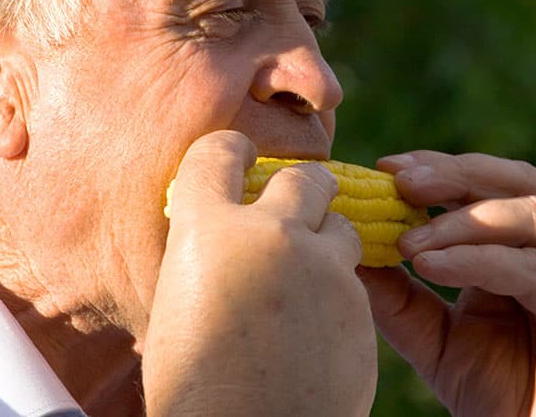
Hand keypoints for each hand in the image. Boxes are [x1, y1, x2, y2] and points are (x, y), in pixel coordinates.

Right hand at [142, 130, 376, 416]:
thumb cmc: (191, 384)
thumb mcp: (176, 302)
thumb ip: (206, 253)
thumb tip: (220, 234)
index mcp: (208, 228)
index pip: (220, 152)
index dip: (230, 152)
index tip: (238, 157)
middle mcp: (270, 234)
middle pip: (306, 177)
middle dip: (306, 185)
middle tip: (299, 202)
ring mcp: (322, 269)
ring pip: (342, 227)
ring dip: (328, 241)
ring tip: (310, 274)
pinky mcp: (358, 307)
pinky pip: (354, 283)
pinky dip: (338, 296)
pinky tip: (317, 330)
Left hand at [359, 151, 535, 415]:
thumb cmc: (506, 398)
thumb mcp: (436, 341)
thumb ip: (399, 298)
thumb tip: (348, 250)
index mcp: (529, 248)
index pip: (487, 184)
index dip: (437, 167)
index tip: (384, 168)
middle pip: (514, 182)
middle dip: (452, 174)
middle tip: (397, 181)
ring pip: (530, 215)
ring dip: (462, 220)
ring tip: (407, 242)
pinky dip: (480, 259)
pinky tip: (433, 266)